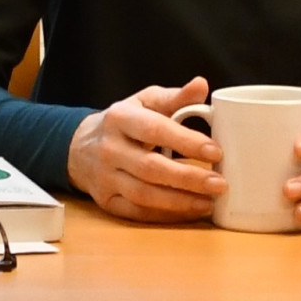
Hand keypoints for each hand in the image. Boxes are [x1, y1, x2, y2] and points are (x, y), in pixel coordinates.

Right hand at [69, 78, 221, 222]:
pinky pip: (138, 212)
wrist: (80, 147)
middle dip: (188, 178)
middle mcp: (109, 149)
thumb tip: (201, 85)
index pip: (154, 130)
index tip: (216, 151)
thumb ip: (175, 97)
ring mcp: (105, 178)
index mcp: (120, 118)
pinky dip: (166, 215)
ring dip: (180, 201)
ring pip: (144, 195)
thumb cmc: (123, 123)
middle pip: (151, 168)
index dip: (186, 142)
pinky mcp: (106, 201)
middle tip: (220, 184)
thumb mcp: (144, 102)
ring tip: (210, 202)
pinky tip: (190, 210)